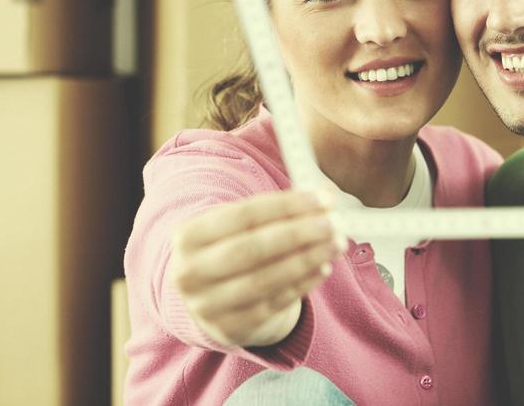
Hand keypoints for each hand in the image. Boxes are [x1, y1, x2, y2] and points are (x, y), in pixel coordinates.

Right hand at [168, 189, 345, 347]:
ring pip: (265, 279)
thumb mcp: (236, 227)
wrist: (209, 300)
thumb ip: (275, 211)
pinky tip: (323, 267)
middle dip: (298, 234)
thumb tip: (324, 196)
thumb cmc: (229, 249)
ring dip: (307, 259)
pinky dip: (303, 284)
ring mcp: (209, 305)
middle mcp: (191, 272)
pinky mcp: (231, 328)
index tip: (323, 199)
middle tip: (333, 223)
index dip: (286, 206)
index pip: (243, 215)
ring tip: (335, 244)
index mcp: (187, 237)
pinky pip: (274, 304)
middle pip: (251, 249)